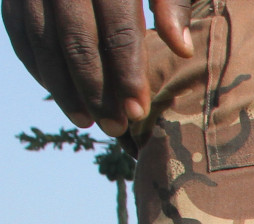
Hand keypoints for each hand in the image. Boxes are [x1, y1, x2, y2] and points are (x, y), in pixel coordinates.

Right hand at [3, 0, 191, 134]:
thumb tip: (181, 49)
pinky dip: (36, 64)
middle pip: (76, 40)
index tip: (138, 111)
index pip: (117, 27)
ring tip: (86, 121)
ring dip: (61, 86)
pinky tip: (57, 92)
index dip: (127, 72)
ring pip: (41, 39)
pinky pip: (18, 30)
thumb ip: (171, 1)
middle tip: (114, 127)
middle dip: (95, 89)